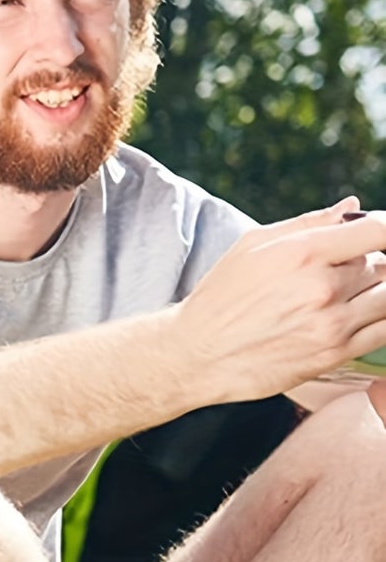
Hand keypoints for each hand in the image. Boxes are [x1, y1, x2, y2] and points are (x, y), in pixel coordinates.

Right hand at [177, 201, 385, 402]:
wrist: (194, 355)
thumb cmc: (220, 297)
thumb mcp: (252, 246)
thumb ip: (308, 223)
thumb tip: (352, 206)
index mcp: (302, 252)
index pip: (379, 230)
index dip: (384, 230)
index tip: (375, 237)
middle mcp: (322, 288)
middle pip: (382, 264)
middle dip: (367, 265)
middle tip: (338, 275)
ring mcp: (331, 324)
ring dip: (375, 294)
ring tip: (345, 298)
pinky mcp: (333, 355)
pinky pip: (385, 332)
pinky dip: (380, 321)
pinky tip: (358, 318)